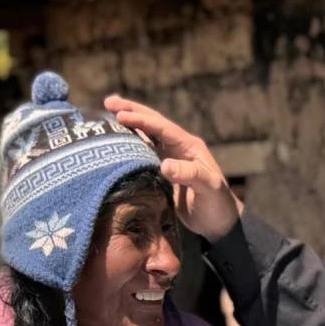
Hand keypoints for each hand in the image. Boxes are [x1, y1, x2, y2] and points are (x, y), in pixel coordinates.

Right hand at [104, 95, 242, 240]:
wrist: (218, 223)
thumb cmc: (218, 204)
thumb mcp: (209, 188)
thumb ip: (190, 174)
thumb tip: (165, 165)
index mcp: (189, 147)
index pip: (162, 128)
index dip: (142, 120)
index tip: (121, 114)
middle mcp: (177, 148)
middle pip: (152, 125)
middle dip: (132, 111)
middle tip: (108, 102)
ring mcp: (167, 159)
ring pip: (144, 137)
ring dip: (126, 126)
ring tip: (105, 115)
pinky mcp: (159, 173)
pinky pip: (140, 154)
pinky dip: (126, 146)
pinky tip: (111, 144)